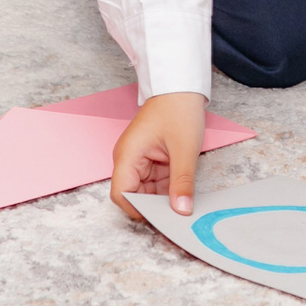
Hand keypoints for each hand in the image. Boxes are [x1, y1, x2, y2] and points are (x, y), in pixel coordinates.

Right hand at [109, 91, 205, 219]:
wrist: (182, 87)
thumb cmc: (178, 109)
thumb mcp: (184, 149)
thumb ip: (182, 182)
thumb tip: (181, 210)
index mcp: (127, 156)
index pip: (122, 195)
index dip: (139, 210)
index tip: (162, 218)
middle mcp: (128, 160)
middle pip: (134, 195)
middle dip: (154, 206)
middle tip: (176, 214)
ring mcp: (140, 160)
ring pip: (147, 191)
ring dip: (163, 197)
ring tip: (182, 203)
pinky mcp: (151, 159)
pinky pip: (156, 181)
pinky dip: (168, 188)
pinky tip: (182, 191)